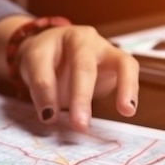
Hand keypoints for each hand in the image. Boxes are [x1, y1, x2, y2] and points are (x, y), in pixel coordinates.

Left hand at [16, 24, 138, 130]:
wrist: (55, 47)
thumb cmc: (44, 59)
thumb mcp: (33, 70)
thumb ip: (41, 90)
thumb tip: (50, 116)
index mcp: (52, 40)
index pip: (45, 65)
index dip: (45, 92)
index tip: (48, 117)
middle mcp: (82, 39)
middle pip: (83, 66)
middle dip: (81, 97)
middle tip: (80, 125)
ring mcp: (103, 47)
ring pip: (118, 62)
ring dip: (124, 86)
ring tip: (126, 110)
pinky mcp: (117, 60)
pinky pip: (129, 70)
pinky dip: (130, 88)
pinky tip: (128, 108)